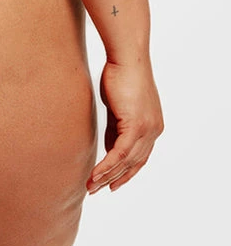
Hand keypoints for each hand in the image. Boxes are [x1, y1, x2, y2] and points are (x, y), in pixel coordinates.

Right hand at [87, 59, 163, 193]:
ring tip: (91, 186)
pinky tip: (95, 175)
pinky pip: (120, 153)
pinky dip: (107, 166)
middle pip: (134, 163)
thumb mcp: (118, 106)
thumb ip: (116, 127)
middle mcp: (154, 130)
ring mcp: (148, 129)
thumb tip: (110, 146)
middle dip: (115, 178)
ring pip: (127, 162)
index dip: (126, 171)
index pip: (140, 156)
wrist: (127, 56)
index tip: (112, 182)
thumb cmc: (121, 73)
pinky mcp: (136, 126)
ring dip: (107, 176)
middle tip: (97, 189)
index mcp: (153, 125)